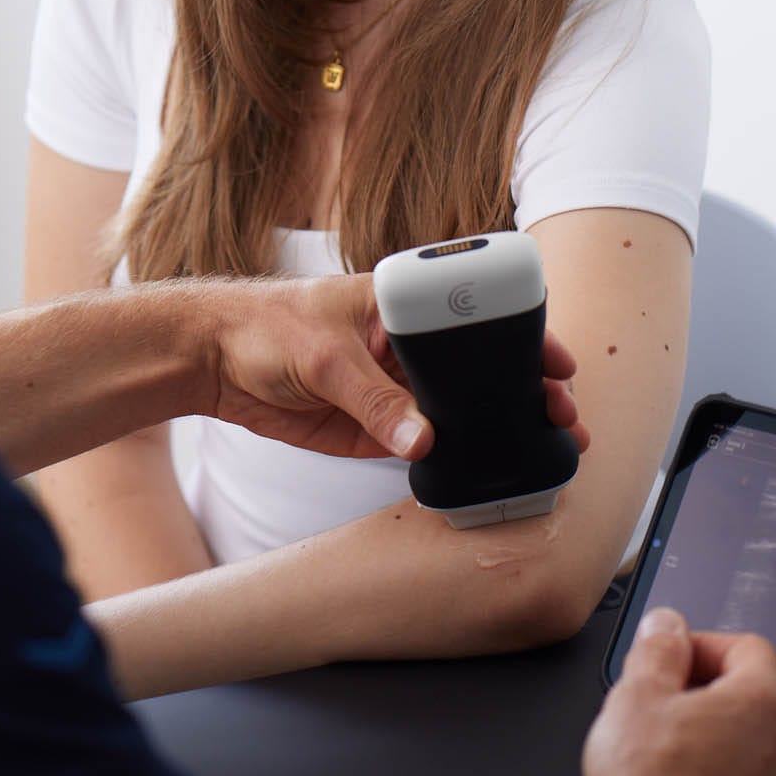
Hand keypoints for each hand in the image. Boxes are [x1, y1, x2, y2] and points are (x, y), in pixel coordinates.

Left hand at [201, 273, 590, 462]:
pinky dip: (455, 458)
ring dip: (499, 428)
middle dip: (526, 390)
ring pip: (460, 411)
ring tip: (543, 447)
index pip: (477, 317)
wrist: (210, 360)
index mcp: (402, 305)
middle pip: (480, 369)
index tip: (558, 364)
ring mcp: (394, 388)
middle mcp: (407, 346)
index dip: (523, 339)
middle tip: (564, 417)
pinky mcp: (374, 428)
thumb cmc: (263, 326)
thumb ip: (374, 400)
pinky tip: (489, 470)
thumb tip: (424, 441)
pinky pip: (424, 446)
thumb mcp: (323, 356)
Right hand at [583, 608, 775, 775]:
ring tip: (660, 749)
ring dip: (708, 736)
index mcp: (766, 704)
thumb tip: (668, 626)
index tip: (668, 656)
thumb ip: (658, 647)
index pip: (746, 646)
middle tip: (656, 702)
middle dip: (701, 692)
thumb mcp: (636, 696)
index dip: (701, 645)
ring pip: (745, 743)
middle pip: (748, 696)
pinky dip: (715, 773)